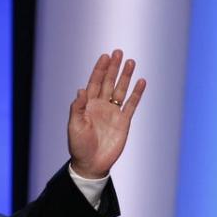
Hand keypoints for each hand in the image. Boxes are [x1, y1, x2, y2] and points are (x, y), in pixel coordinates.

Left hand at [67, 49, 145, 178]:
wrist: (91, 163)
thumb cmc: (79, 145)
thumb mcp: (74, 126)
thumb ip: (78, 108)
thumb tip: (81, 89)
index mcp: (87, 105)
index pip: (94, 82)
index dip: (100, 69)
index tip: (105, 56)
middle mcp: (101, 106)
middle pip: (108, 82)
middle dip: (113, 68)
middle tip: (118, 52)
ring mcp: (113, 113)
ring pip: (121, 90)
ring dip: (126, 77)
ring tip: (131, 62)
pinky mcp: (124, 121)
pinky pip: (131, 104)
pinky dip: (137, 93)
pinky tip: (141, 81)